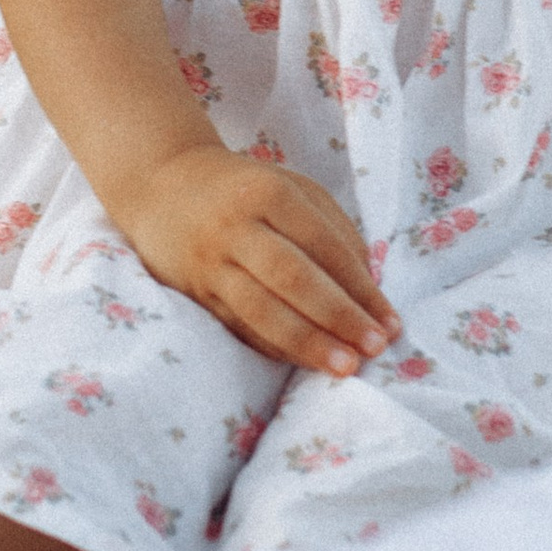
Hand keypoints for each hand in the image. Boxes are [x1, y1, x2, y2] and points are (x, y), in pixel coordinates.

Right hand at [116, 143, 398, 375]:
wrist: (162, 183)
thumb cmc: (244, 188)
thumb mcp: (290, 187)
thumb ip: (331, 227)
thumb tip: (366, 286)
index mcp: (269, 193)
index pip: (322, 244)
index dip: (359, 285)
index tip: (389, 320)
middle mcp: (237, 227)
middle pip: (293, 278)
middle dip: (338, 316)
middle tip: (374, 348)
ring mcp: (212, 263)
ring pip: (262, 310)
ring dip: (307, 343)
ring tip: (344, 366)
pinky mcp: (196, 293)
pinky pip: (240, 326)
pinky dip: (276, 347)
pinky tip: (305, 363)